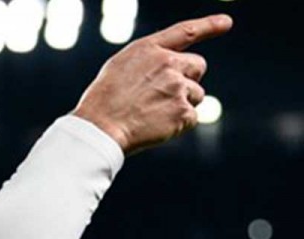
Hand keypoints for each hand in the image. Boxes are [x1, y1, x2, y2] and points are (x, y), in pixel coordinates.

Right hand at [73, 14, 232, 154]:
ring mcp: (178, 87)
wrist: (100, 128)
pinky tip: (156, 126)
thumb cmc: (103, 101)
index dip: (209, 25)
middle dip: (188, 79)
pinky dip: (178, 124)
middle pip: (198, 66)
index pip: (185, 32)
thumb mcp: (120, 68)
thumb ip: (149, 63)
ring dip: (182, 104)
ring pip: (197, 94)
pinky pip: (192, 117)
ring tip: (153, 114)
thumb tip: (175, 72)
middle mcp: (167, 63)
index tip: (226, 22)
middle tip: (164, 96)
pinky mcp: (183, 112)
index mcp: (149, 49)